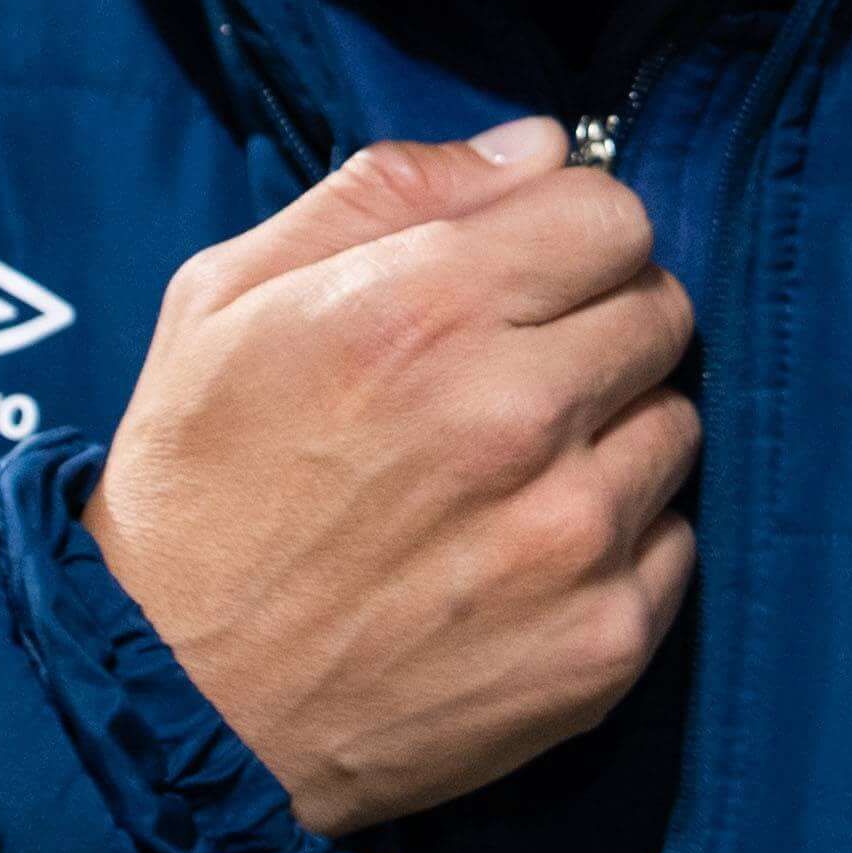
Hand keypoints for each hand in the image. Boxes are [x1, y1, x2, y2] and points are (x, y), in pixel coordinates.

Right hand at [92, 119, 696, 836]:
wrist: (172, 706)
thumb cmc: (194, 488)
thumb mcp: (229, 297)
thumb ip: (390, 190)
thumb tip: (542, 146)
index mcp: (426, 307)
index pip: (615, 214)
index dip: (570, 236)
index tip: (530, 276)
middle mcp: (517, 414)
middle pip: (663, 310)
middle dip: (600, 325)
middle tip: (519, 377)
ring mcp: (571, 537)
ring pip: (679, 425)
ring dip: (615, 435)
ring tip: (515, 476)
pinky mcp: (602, 644)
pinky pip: (675, 544)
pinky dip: (620, 544)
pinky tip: (525, 559)